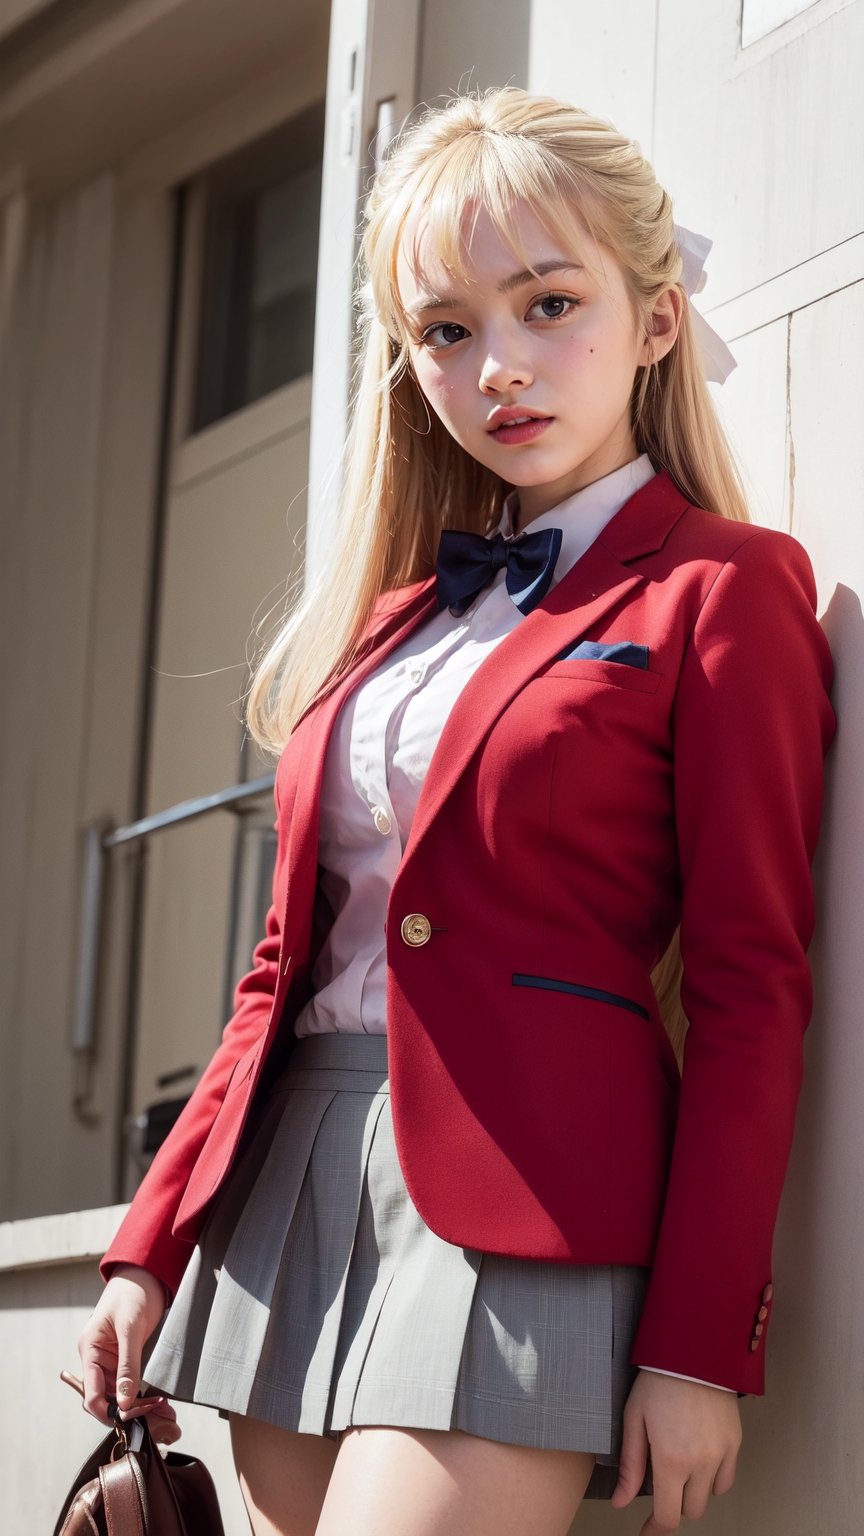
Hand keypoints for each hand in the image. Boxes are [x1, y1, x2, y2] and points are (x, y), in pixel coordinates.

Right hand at [75, 1263, 179, 1444]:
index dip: (110, 1410)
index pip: (91, 1395)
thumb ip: (127, 1365)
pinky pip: (129, 1384)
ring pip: (119, 1395)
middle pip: (106, 1399)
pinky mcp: (126, 1358)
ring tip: (163, 1411)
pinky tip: (158, 1401)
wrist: (145, 1273)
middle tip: (157, 1414)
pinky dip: (142, 1395)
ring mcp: (111, 1360)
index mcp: (89, 1350)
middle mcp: (97, 1359)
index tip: (133, 1415)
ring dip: (138, 1406)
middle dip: (129, 1411)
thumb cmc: (132, 1291)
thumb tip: (124, 1401)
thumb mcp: (130, 1327)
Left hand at [611, 1370, 741, 1530]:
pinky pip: (726, 1479)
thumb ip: (630, 1466)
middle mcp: (700, 1463)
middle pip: (690, 1510)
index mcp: (671, 1460)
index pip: (668, 1516)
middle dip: (673, 1503)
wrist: (694, 1350)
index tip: (645, 1531)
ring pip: (709, 1497)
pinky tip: (698, 1460)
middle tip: (660, 1483)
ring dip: (693, 1492)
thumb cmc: (659, 1379)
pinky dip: (713, 1479)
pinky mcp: (735, 1443)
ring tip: (679, 1465)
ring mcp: (722, 1454)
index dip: (654, 1530)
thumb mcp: (634, 1419)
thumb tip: (622, 1502)